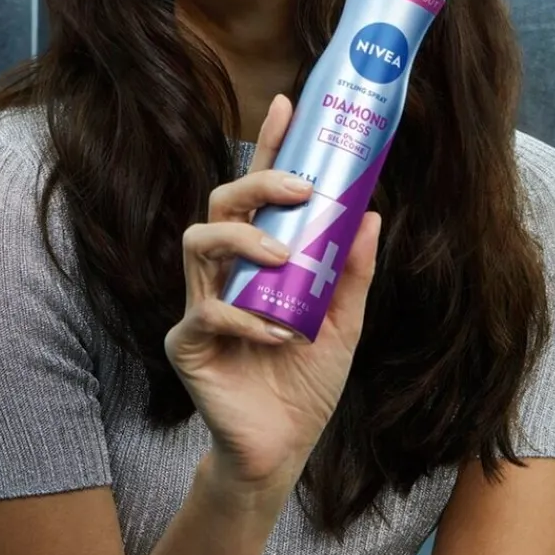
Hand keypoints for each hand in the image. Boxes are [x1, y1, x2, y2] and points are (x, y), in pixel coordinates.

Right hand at [164, 94, 380, 494]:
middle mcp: (223, 273)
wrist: (282, 449)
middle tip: (301, 191)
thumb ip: (349, 271)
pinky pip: (206, 314)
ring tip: (282, 259)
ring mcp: (199, 304)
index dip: (269, 150)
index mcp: (257, 260)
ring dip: (244, 242)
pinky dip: (247, 320)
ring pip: (198, 243)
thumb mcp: (342, 321)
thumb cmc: (305, 381)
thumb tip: (368, 213)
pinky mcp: (186, 342)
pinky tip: (280, 336)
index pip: (257, 194)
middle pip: (220, 205)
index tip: (287, 105)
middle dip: (257, 186)